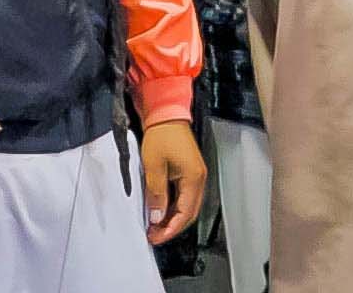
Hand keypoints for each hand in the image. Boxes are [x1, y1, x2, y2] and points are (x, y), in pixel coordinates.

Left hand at [141, 120, 205, 244]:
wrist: (167, 116)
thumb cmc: (162, 136)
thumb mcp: (153, 167)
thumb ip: (156, 194)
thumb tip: (157, 217)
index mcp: (193, 178)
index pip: (185, 213)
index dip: (170, 229)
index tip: (155, 237)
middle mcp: (199, 179)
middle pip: (190, 213)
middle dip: (172, 227)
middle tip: (153, 235)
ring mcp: (196, 175)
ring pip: (188, 206)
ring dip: (173, 218)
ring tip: (154, 225)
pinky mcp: (190, 172)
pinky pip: (185, 196)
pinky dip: (174, 207)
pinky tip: (161, 210)